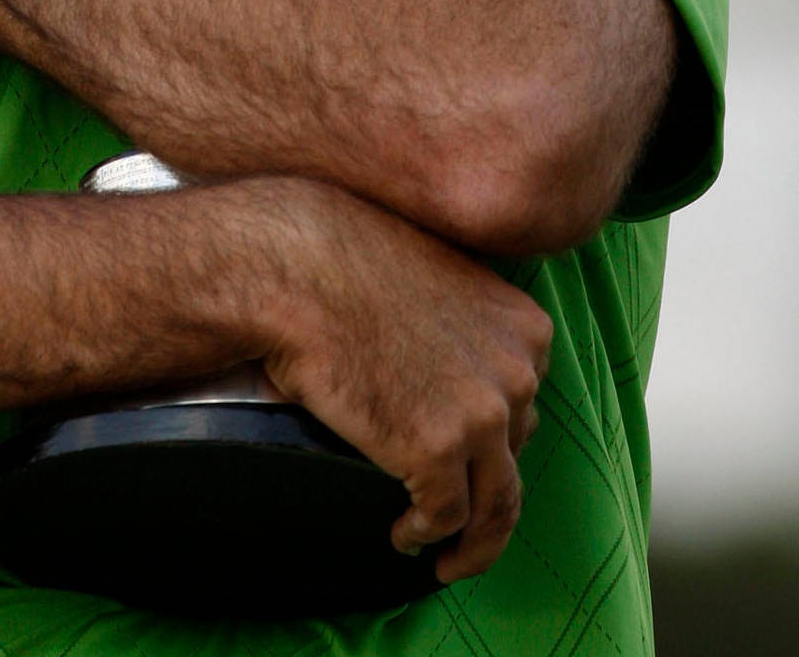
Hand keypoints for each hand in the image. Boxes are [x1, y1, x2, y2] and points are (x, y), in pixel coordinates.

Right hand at [249, 178, 552, 584]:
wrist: (295, 267)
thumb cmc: (343, 261)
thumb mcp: (435, 276)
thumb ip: (460, 322)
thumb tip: (441, 367)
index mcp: (523, 325)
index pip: (526, 399)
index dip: (496, 434)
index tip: (469, 456)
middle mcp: (518, 371)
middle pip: (516, 451)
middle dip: (485, 483)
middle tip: (453, 510)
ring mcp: (483, 413)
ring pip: (498, 505)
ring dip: (474, 542)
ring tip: (446, 559)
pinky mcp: (437, 450)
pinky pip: (445, 517)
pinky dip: (424, 534)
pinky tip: (402, 536)